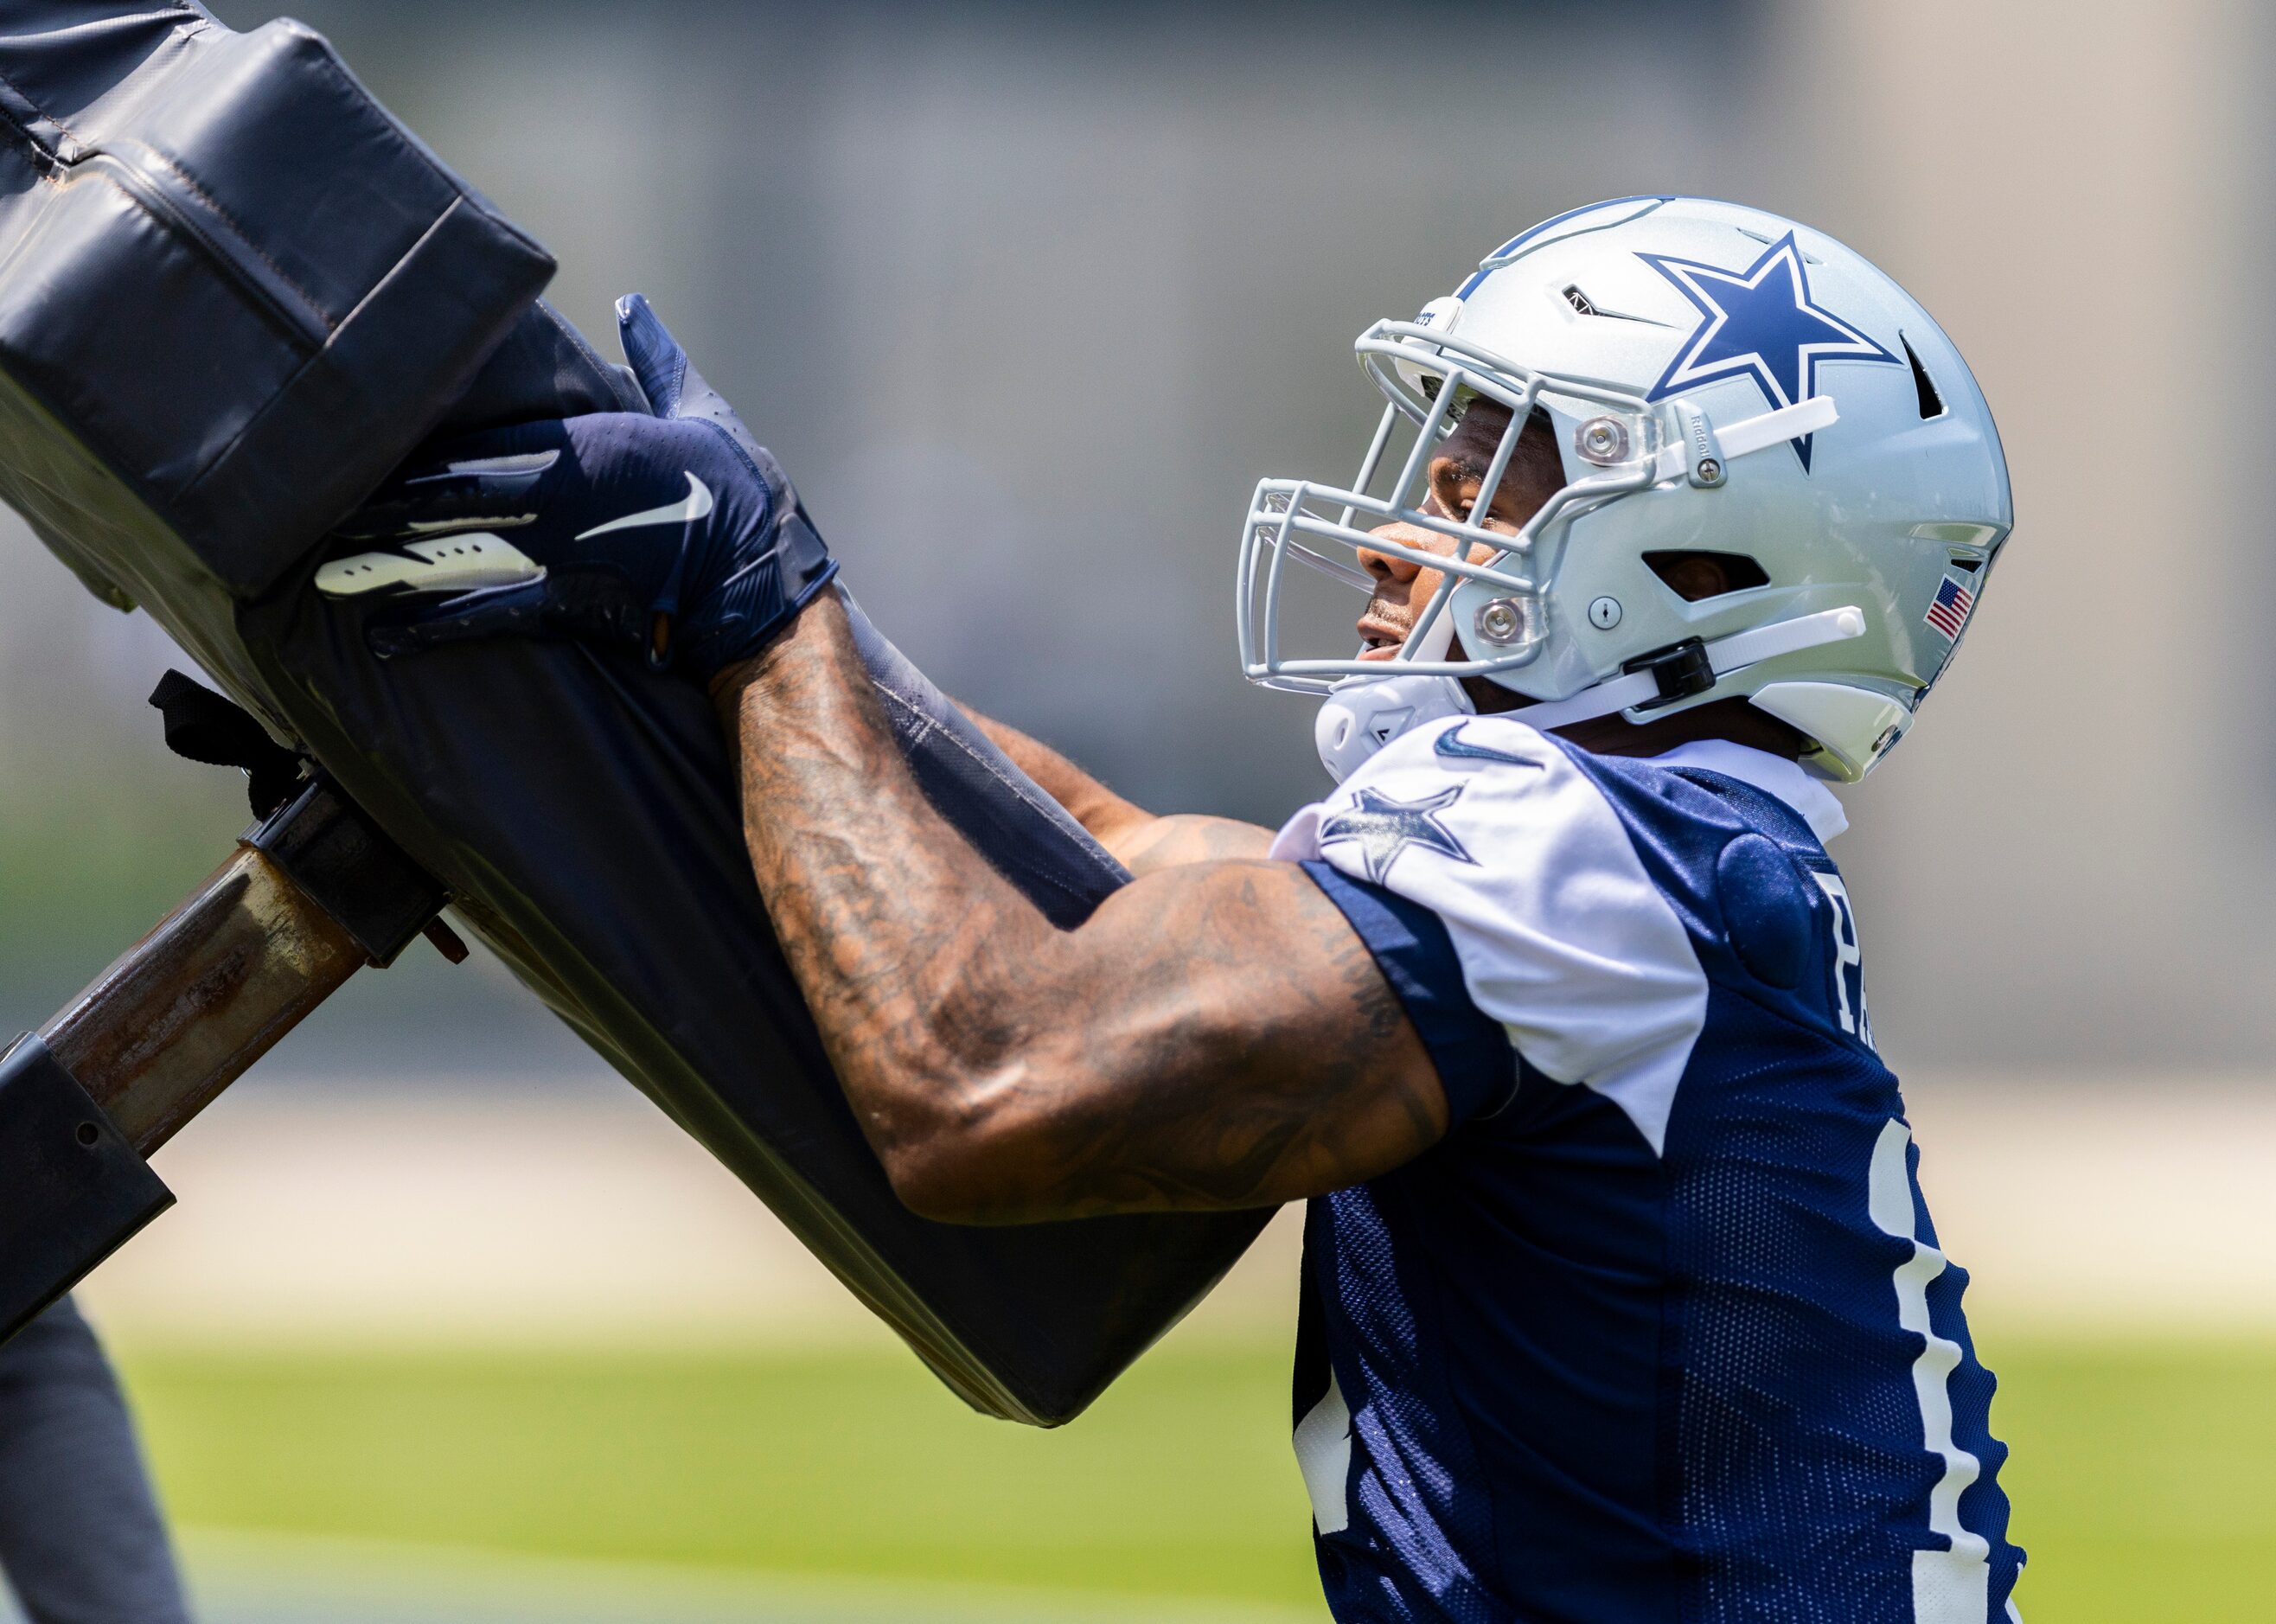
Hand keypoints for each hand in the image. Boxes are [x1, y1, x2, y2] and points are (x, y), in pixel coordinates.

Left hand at [319, 294, 836, 682]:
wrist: (759, 575)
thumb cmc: (739, 489)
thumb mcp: (699, 408)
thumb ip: (656, 359)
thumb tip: (634, 305)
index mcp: (577, 442)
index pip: (470, 436)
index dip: (404, 439)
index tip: (351, 430)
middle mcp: (550, 495)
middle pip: (439, 493)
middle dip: (373, 501)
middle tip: (304, 503)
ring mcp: (551, 555)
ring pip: (446, 554)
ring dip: (382, 565)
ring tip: (323, 573)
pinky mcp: (566, 608)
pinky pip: (484, 619)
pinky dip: (431, 630)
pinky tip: (383, 639)